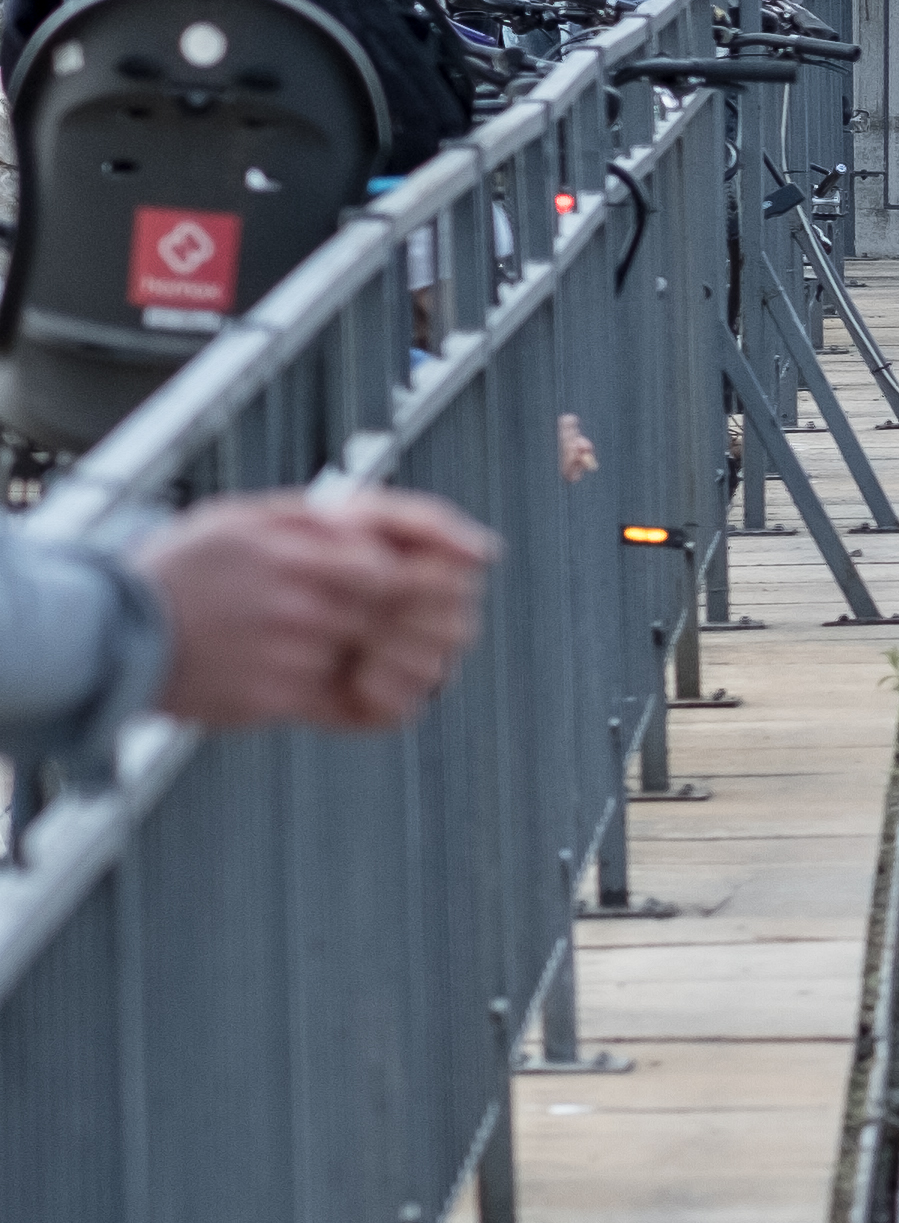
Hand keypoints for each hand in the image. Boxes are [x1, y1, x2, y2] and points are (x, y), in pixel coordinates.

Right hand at [139, 487, 498, 731]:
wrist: (107, 629)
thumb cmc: (186, 567)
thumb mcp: (250, 516)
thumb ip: (326, 519)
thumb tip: (398, 527)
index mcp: (292, 550)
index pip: (399, 564)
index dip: (444, 567)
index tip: (468, 567)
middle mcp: (296, 601)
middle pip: (406, 612)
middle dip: (447, 614)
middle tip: (462, 616)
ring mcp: (288, 654)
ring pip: (392, 662)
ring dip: (426, 660)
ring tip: (434, 656)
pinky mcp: (274, 700)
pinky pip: (359, 707)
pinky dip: (390, 700)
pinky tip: (395, 691)